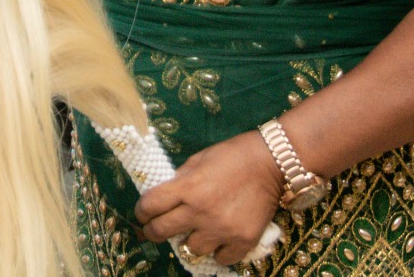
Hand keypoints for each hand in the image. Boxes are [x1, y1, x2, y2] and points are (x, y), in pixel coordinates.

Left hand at [135, 131, 282, 266]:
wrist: (273, 162)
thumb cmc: (233, 155)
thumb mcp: (199, 159)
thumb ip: (180, 179)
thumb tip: (163, 197)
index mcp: (188, 187)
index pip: (150, 206)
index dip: (141, 211)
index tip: (142, 214)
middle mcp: (201, 211)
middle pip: (162, 231)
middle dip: (152, 231)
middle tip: (153, 230)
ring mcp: (222, 229)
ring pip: (190, 249)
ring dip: (190, 240)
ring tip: (197, 230)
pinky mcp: (242, 241)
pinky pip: (220, 258)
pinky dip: (218, 251)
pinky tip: (219, 239)